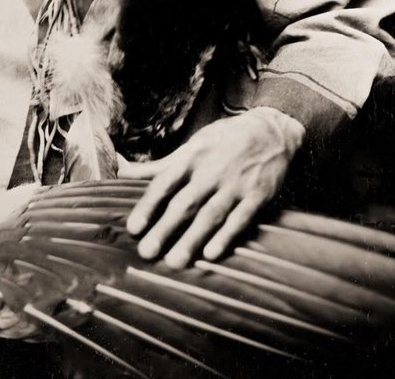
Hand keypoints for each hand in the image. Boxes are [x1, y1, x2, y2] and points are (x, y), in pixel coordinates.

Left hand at [120, 108, 304, 269]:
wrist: (271, 131)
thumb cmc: (224, 141)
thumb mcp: (192, 146)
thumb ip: (159, 165)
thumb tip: (122, 172)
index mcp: (192, 156)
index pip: (165, 182)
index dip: (148, 205)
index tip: (133, 227)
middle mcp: (211, 170)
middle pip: (184, 203)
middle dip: (165, 229)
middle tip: (147, 253)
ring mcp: (235, 184)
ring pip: (210, 215)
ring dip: (191, 239)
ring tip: (174, 262)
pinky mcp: (257, 196)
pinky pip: (239, 219)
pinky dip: (225, 237)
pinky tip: (210, 254)